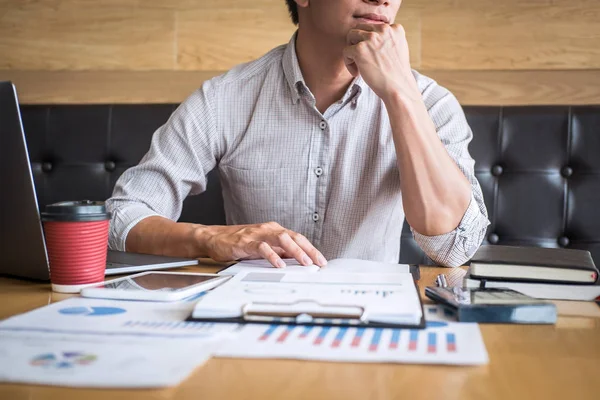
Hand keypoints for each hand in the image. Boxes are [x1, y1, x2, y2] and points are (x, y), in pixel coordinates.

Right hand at [200, 221, 326, 267]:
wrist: (214, 238)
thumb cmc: (239, 243)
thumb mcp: (263, 247)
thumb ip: (279, 252)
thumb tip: (298, 261)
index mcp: (275, 230)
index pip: (298, 238)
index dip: (311, 249)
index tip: (322, 261)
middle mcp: (269, 229)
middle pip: (294, 237)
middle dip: (309, 250)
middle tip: (319, 262)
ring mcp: (257, 234)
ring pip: (281, 238)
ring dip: (295, 251)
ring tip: (305, 262)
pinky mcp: (245, 242)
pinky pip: (262, 247)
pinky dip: (272, 255)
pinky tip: (279, 263)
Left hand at [343, 23, 418, 102]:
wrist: (398, 88)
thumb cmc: (397, 74)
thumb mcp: (399, 49)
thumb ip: (387, 39)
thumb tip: (370, 37)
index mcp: (395, 28)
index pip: (373, 27)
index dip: (368, 41)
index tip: (372, 55)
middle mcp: (383, 29)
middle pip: (360, 28)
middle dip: (357, 42)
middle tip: (361, 59)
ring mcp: (371, 38)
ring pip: (350, 36)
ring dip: (352, 50)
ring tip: (358, 65)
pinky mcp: (360, 49)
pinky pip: (346, 51)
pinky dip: (348, 63)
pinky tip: (357, 73)